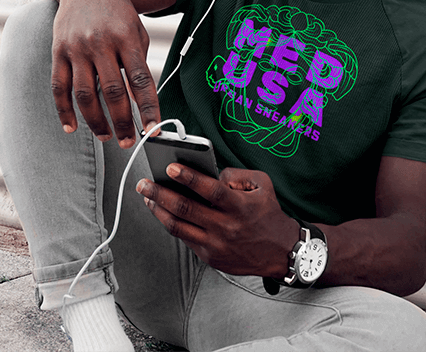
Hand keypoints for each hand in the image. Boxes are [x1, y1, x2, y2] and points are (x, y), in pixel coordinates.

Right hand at [49, 0, 160, 147]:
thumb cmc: (117, 12)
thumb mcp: (136, 31)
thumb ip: (138, 63)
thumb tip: (138, 101)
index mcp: (126, 37)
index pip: (141, 80)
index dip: (147, 108)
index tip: (154, 131)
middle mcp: (100, 42)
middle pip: (112, 91)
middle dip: (122, 122)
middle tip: (129, 142)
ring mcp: (76, 47)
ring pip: (85, 94)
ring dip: (96, 121)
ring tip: (106, 136)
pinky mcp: (58, 50)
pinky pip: (59, 86)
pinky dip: (64, 110)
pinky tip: (71, 128)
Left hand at [136, 165, 298, 276]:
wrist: (282, 252)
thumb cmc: (269, 215)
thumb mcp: (262, 185)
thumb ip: (236, 174)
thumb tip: (211, 173)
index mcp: (239, 207)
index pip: (210, 190)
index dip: (189, 178)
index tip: (170, 167)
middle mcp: (226, 227)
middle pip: (186, 209)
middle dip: (160, 193)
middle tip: (144, 184)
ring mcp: (216, 245)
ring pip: (178, 227)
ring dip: (158, 211)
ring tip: (147, 197)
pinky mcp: (210, 257)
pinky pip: (185, 239)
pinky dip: (171, 224)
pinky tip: (162, 212)